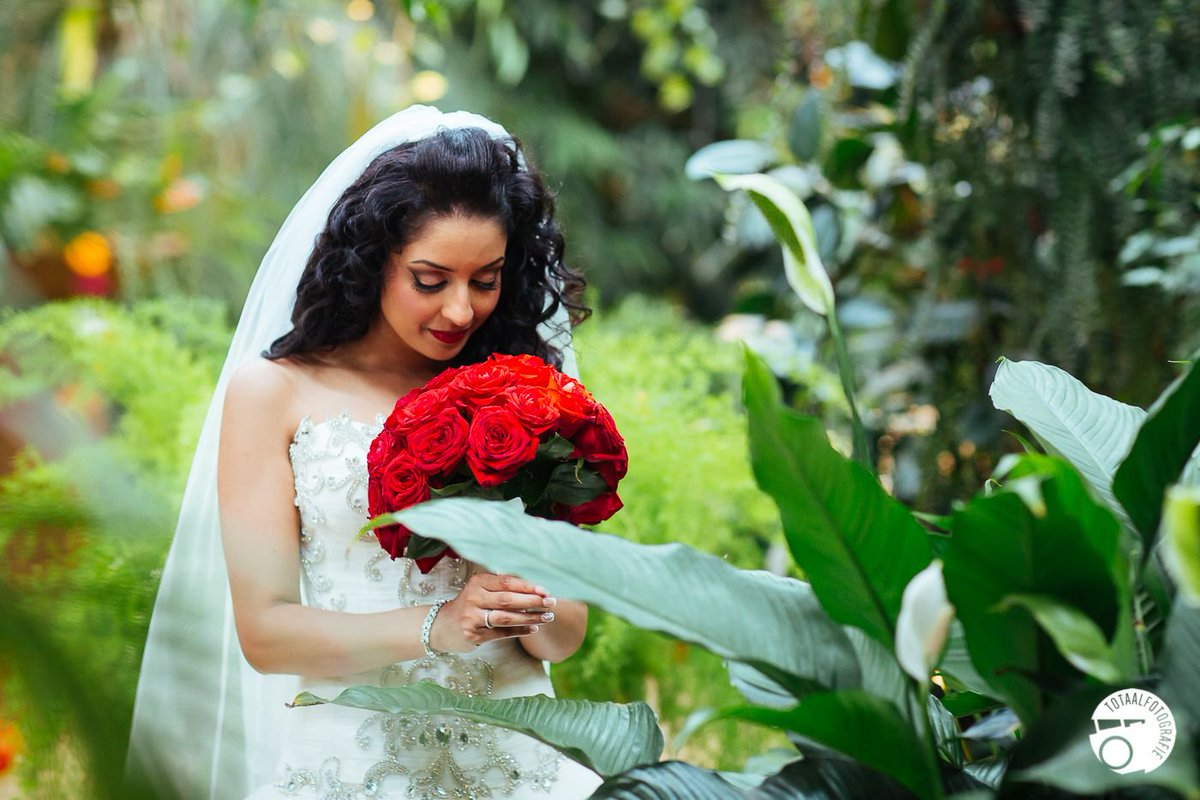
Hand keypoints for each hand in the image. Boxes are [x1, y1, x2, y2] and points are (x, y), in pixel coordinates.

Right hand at [430, 572, 557, 651]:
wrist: (442, 626)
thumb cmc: (470, 604)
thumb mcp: (481, 589)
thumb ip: (502, 586)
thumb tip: (536, 586)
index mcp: (478, 582)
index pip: (506, 582)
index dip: (527, 586)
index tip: (545, 590)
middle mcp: (473, 598)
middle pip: (507, 599)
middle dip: (532, 601)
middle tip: (551, 603)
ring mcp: (472, 617)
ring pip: (505, 617)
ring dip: (529, 617)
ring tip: (547, 618)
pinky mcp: (473, 634)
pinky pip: (501, 633)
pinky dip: (519, 631)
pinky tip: (533, 629)